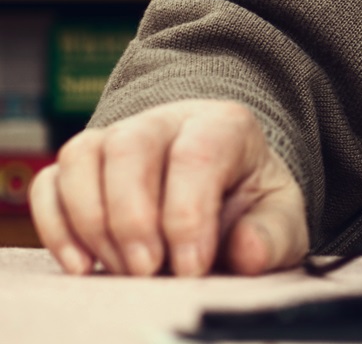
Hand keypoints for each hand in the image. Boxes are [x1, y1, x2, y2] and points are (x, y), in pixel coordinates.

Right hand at [30, 99, 308, 276]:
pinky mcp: (82, 167)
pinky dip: (57, 225)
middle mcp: (166, 122)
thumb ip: (272, 236)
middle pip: (129, 146)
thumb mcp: (278, 219)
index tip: (191, 267)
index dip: (187, 214)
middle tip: (148, 271)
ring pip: (83, 157)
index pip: (196, 154)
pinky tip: (83, 264)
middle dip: (132, 217)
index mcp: (224, 125)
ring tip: (121, 269)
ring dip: (93, 222)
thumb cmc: (250, 205)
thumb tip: (247, 251)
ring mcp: (117, 138)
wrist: (223, 196)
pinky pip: (50, 182)